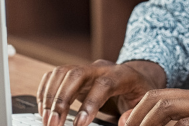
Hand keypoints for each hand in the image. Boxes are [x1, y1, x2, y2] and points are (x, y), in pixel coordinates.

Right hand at [36, 59, 166, 125]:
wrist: (134, 77)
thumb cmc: (139, 92)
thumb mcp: (144, 102)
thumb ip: (135, 112)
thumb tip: (123, 122)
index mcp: (122, 74)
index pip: (103, 84)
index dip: (90, 103)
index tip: (79, 124)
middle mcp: (101, 68)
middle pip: (77, 75)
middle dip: (62, 99)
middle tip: (54, 123)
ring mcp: (86, 68)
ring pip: (62, 73)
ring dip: (50, 97)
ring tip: (47, 120)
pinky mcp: (74, 73)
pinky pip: (54, 75)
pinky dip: (46, 91)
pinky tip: (44, 109)